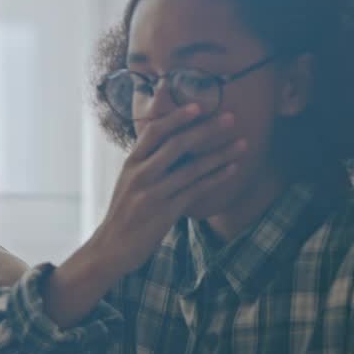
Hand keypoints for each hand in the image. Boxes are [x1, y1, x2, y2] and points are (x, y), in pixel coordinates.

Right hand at [44, 104, 245, 327]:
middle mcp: (140, 174)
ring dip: (220, 154)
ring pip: (192, 168)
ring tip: (243, 143)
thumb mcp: (128, 180)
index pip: (154, 131)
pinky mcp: (165, 212)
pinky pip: (196, 191)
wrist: (111, 247)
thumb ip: (147, 159)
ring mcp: (153, 194)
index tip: (199, 105)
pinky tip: (232, 169)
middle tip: (230, 117)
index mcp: (131, 162)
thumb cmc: (125, 211)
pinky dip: (216, 178)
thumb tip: (168, 137)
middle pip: (177, 144)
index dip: (177, 117)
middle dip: (206, 129)